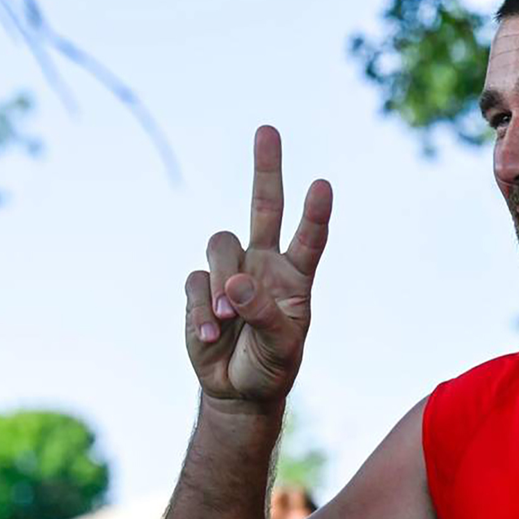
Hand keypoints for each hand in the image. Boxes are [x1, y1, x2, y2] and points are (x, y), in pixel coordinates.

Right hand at [184, 125, 332, 408]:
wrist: (237, 389)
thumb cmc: (271, 364)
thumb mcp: (282, 346)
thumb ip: (266, 313)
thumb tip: (237, 281)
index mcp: (295, 276)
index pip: (309, 238)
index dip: (315, 213)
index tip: (322, 186)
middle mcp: (264, 264)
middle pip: (264, 206)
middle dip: (266, 168)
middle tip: (268, 129)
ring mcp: (231, 272)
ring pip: (221, 243)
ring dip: (223, 280)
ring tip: (229, 319)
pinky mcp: (200, 288)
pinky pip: (196, 282)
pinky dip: (202, 311)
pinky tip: (211, 336)